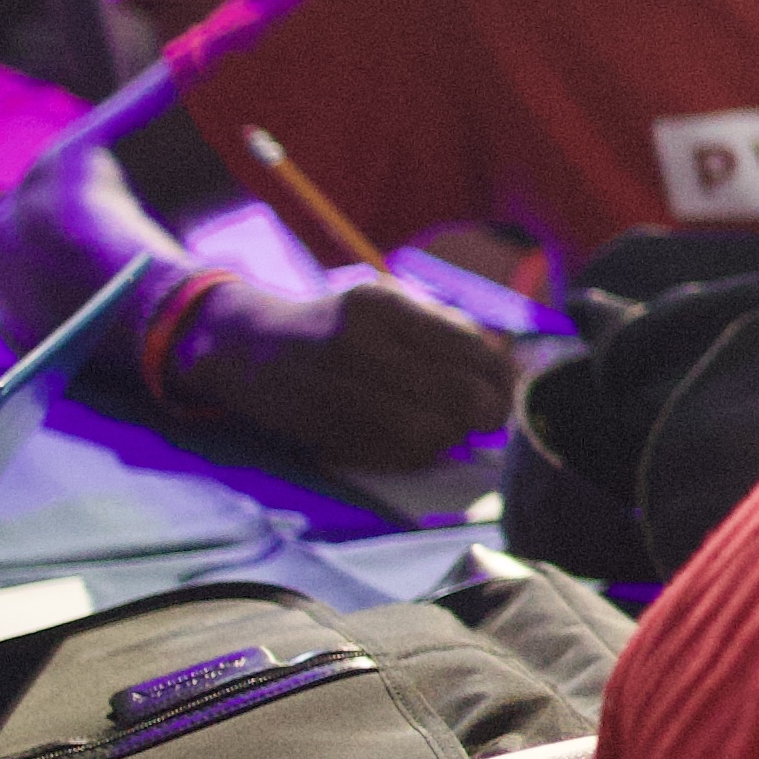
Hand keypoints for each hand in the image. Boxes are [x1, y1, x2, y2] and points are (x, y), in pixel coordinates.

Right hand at [179, 273, 525, 469]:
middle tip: (481, 420)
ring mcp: (336, 386)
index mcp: (384, 302)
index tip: (504, 393)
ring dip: (448, 439)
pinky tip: (410, 442)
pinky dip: (415, 455)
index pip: (472, 350)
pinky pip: (392, 456)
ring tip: (442, 429)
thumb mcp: (389, 307)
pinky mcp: (321, 427)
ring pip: (430, 433)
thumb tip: (510, 373)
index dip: (502, 382)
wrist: (248, 346)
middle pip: (459, 396)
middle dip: (482, 416)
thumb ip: (448, 333)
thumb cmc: (337, 326)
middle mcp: (358, 340)